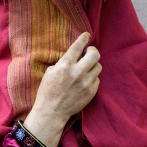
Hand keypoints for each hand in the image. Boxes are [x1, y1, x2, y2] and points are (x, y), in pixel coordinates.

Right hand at [24, 32, 101, 146]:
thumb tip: (74, 55)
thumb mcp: (50, 72)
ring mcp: (86, 83)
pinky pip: (97, 79)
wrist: (52, 112)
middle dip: (92, 51)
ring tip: (86, 68)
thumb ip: (63, 62)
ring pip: (98, 67)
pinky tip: (84, 81)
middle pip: (95, 54)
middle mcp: (77, 72)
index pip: (78, 46)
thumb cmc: (47, 91)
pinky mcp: (91, 92)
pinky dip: (92, 78)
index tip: (87, 35)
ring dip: (92, 65)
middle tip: (88, 52)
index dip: (84, 38)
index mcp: (65, 65)